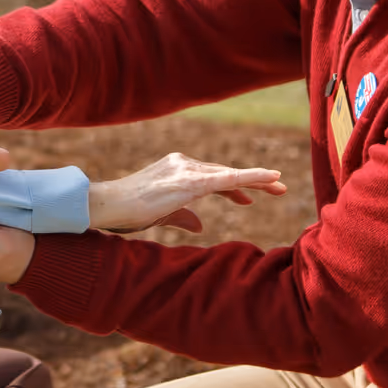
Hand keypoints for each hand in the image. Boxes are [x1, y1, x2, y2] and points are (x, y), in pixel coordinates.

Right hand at [87, 153, 286, 233]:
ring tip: (280, 187)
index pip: (213, 177)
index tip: (251, 197)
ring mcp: (187, 169)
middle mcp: (183, 164)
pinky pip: (229, 178)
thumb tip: (200, 224)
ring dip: (257, 181)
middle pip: (225, 173)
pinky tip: (271, 179)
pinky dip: (252, 177)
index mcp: (176, 170)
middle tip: (278, 188)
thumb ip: (183, 215)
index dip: (235, 187)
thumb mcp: (161, 214)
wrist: (108, 205)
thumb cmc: (127, 212)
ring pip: (229, 175)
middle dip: (252, 182)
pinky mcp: (191, 181)